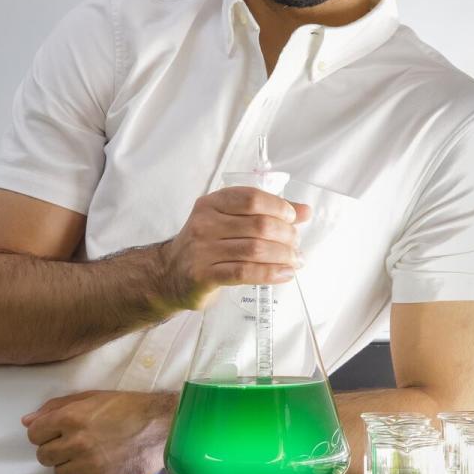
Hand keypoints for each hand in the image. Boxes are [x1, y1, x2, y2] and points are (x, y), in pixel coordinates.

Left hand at [21, 389, 175, 473]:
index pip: (34, 434)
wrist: (162, 425)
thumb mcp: (91, 397)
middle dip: (55, 451)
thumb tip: (27, 421)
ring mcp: (89, 464)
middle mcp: (76, 441)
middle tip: (73, 446)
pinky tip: (97, 469)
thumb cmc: (128, 407)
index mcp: (71, 417)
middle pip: (44, 456)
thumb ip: (56, 407)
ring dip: (70, 466)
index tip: (56, 434)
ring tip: (89, 457)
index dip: (44, 434)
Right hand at [160, 187, 311, 311]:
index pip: (251, 198)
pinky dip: (270, 273)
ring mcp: (202, 250)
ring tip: (295, 261)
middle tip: (296, 245)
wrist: (169, 274)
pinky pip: (245, 272)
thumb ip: (266, 214)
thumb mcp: (230, 222)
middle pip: (258, 225)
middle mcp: (205, 223)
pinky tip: (285, 274)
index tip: (293, 219)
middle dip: (286, 236)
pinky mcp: (204, 275)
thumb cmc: (206, 246)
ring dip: (283, 256)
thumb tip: (304, 211)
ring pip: (255, 250)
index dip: (279, 207)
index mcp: (212, 204)